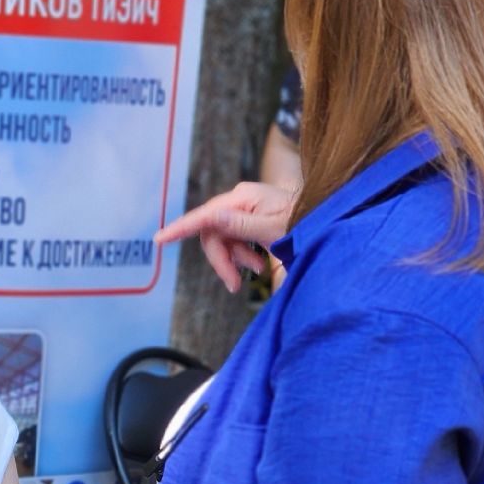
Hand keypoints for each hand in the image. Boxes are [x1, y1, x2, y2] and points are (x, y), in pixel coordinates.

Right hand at [154, 180, 293, 292]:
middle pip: (212, 234)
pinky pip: (234, 240)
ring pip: (222, 240)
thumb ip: (240, 226)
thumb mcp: (273, 229)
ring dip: (234, 259)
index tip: (159, 239)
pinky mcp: (249, 218)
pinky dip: (242, 255)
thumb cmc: (303, 224)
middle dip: (222, 260)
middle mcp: (239, 200)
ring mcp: (244, 209)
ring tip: (256, 270)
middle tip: (233, 284)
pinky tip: (258, 264)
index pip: (204, 216)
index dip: (180, 229)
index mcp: (242, 199)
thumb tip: (211, 220)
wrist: (324, 222)